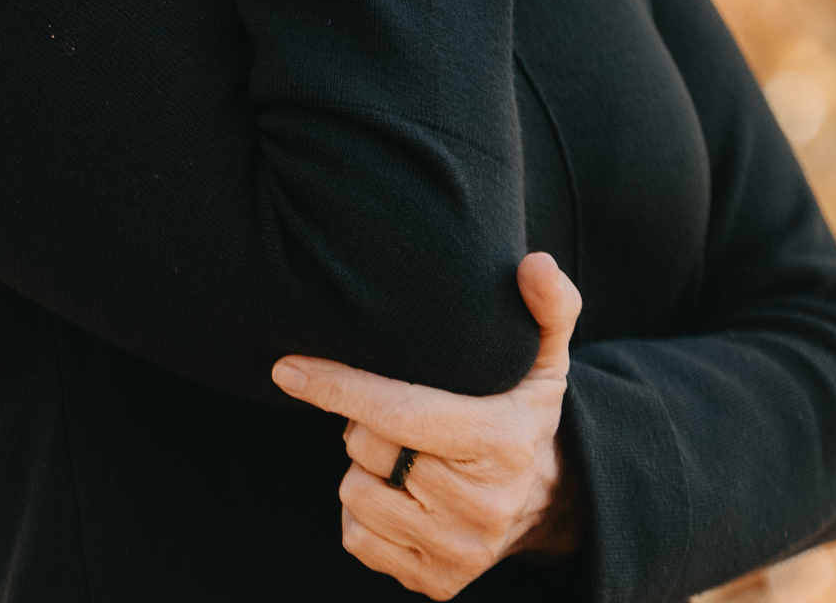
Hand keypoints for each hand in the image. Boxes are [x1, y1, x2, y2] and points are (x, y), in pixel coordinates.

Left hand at [271, 253, 585, 596]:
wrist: (548, 502)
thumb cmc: (523, 412)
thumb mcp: (545, 358)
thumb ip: (547, 305)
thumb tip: (537, 264)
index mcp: (500, 442)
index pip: (399, 413)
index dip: (338, 387)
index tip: (287, 368)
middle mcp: (482, 506)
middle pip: (369, 450)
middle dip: (364, 422)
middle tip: (397, 412)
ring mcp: (459, 551)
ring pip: (356, 495)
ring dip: (365, 469)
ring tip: (404, 453)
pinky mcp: (436, 583)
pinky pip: (358, 539)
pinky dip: (363, 513)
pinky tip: (399, 493)